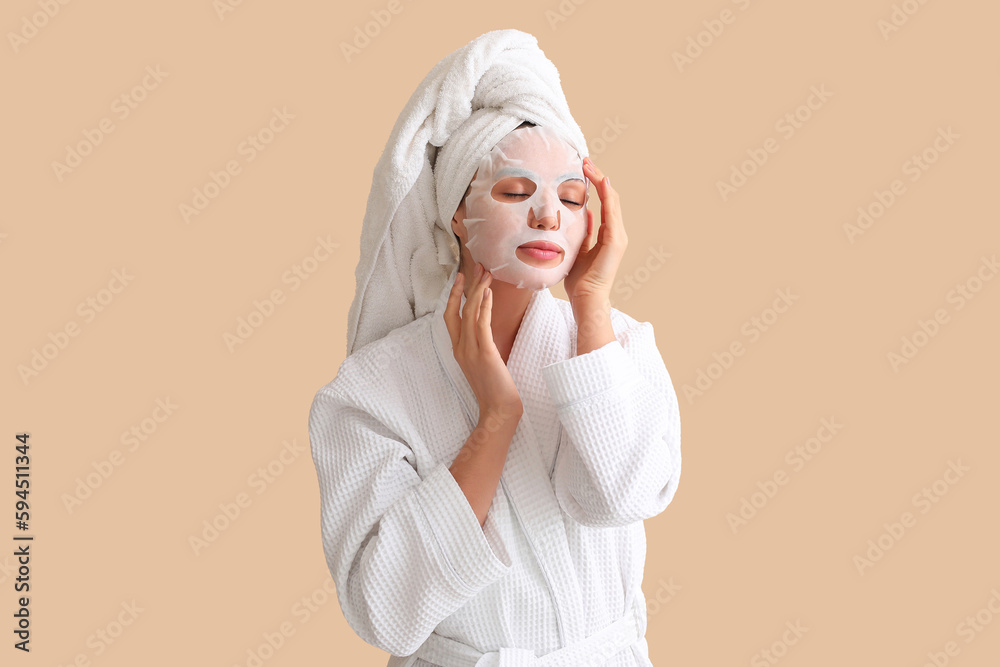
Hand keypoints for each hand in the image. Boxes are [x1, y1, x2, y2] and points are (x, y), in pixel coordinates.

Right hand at [443, 263, 523, 423]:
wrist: (498, 411)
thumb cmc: (495, 390)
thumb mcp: (484, 364)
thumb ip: (481, 347)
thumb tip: (487, 330)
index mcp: (458, 350)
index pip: (451, 317)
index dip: (454, 296)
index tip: (462, 278)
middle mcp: (460, 348)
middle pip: (456, 310)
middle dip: (464, 287)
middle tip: (474, 267)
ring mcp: (470, 351)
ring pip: (469, 313)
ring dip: (478, 290)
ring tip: (486, 273)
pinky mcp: (484, 353)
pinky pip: (481, 324)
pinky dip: (484, 306)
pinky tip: (489, 292)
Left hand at [564, 157, 627, 307]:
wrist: (586, 298)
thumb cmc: (579, 279)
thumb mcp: (578, 248)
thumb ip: (583, 232)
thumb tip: (583, 213)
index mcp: (608, 234)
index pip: (603, 203)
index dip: (595, 184)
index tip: (583, 169)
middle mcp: (616, 233)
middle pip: (609, 198)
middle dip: (598, 177)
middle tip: (585, 161)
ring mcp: (618, 237)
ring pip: (612, 201)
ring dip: (601, 181)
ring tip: (589, 166)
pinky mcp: (615, 242)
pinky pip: (612, 214)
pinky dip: (607, 196)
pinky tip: (602, 182)